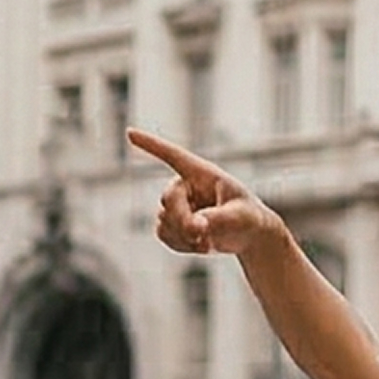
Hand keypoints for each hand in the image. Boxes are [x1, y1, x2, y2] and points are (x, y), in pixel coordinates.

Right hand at [129, 128, 280, 256]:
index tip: (130, 133)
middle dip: (183, 220)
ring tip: (208, 241)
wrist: (247, 234)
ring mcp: (176, 206)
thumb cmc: (248, 216)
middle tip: (201, 233)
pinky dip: (181, 245)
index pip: (173, 156)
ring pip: (164, 220)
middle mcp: (185, 186)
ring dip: (183, 235)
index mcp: (202, 174)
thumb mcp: (240, 216)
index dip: (152, 145)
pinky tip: (200, 246)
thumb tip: (194, 227)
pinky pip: (165, 235)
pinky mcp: (172, 225)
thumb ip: (218, 219)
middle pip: (168, 199)